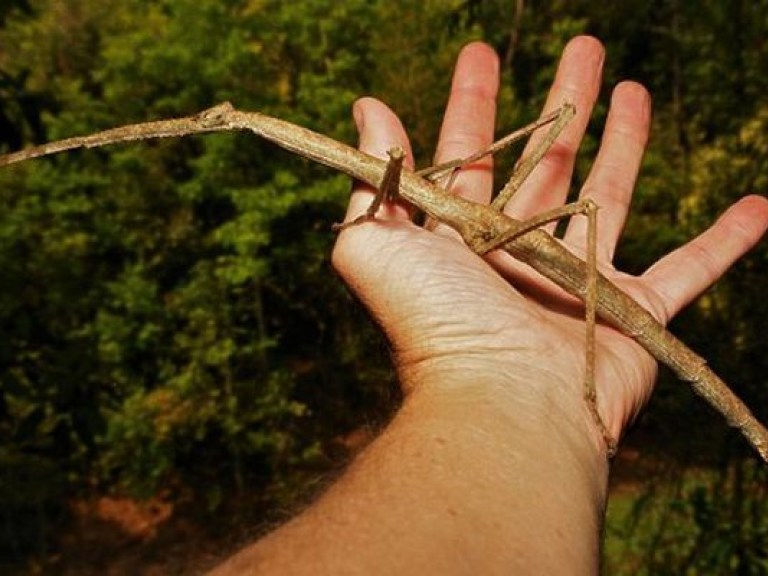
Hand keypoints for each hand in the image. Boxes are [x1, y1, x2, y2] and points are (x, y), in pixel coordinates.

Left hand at [332, 36, 767, 451]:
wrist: (500, 404)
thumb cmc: (434, 325)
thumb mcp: (377, 244)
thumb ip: (375, 179)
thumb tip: (369, 110)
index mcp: (464, 239)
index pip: (472, 155)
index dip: (474, 103)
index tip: (479, 53)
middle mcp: (519, 255)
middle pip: (548, 162)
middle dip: (565, 102)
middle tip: (584, 45)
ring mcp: (578, 283)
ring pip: (612, 197)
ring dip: (627, 143)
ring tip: (635, 88)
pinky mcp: (633, 314)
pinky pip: (691, 271)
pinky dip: (726, 243)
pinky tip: (758, 207)